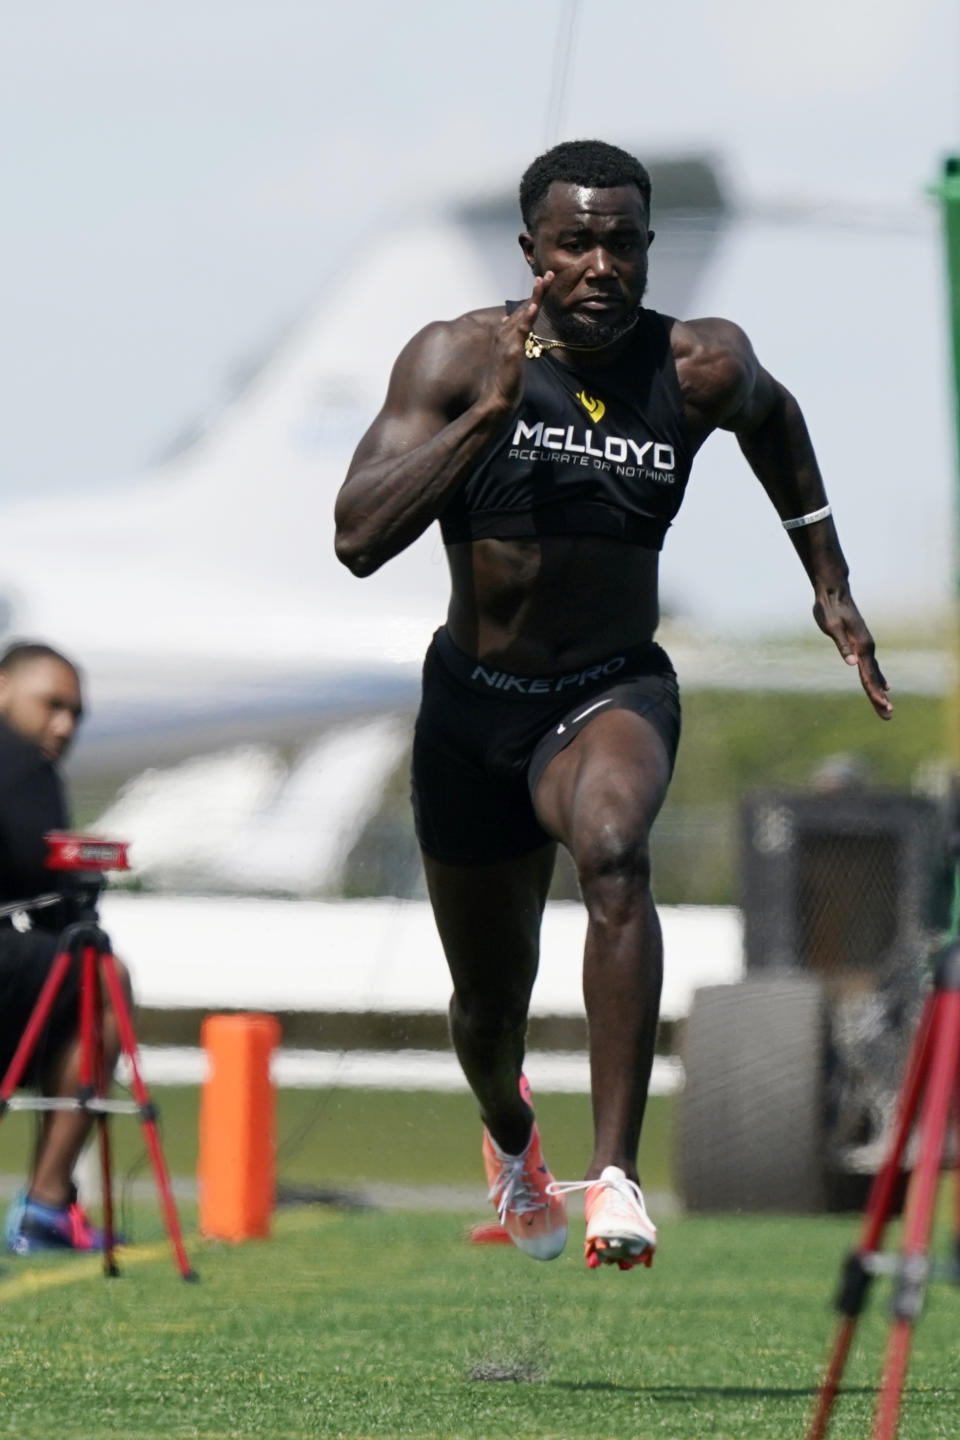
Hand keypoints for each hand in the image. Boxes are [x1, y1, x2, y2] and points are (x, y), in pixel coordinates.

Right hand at [478, 272, 553, 415]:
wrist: (494, 401)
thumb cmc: (503, 384)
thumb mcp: (509, 358)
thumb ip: (511, 341)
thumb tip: (507, 324)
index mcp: (504, 336)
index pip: (521, 312)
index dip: (533, 297)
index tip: (543, 283)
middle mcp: (504, 334)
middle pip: (523, 308)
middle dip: (537, 290)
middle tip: (548, 274)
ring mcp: (507, 342)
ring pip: (523, 314)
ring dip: (534, 296)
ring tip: (543, 280)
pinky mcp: (511, 352)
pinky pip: (521, 331)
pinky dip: (527, 317)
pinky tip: (534, 305)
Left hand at [813, 591, 891, 719]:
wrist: (834, 592)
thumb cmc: (829, 609)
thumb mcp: (831, 627)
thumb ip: (842, 645)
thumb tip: (851, 663)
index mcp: (861, 646)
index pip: (868, 675)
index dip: (874, 693)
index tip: (882, 705)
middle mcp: (867, 647)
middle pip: (874, 678)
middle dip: (880, 698)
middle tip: (888, 716)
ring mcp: (865, 645)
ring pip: (874, 674)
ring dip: (879, 691)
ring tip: (886, 706)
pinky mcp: (860, 643)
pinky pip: (871, 666)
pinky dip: (877, 678)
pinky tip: (883, 685)